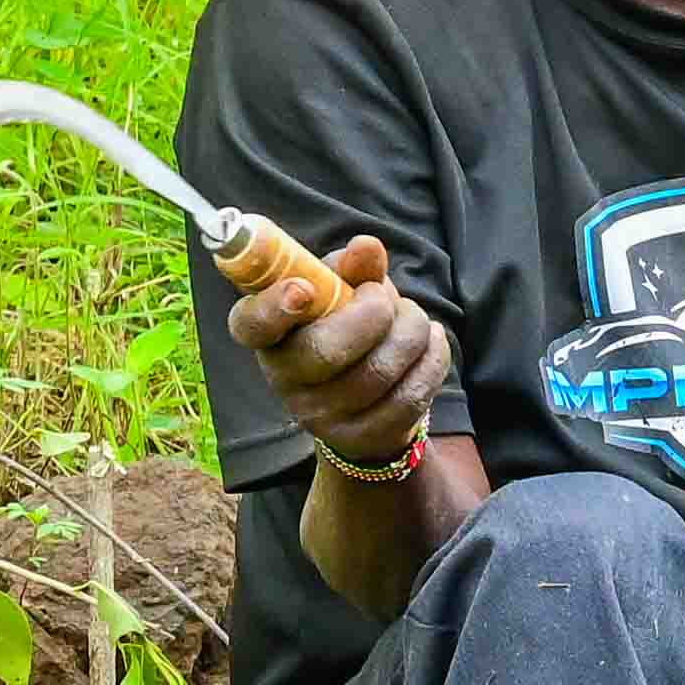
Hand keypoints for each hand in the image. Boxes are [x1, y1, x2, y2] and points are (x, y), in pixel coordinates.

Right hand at [230, 228, 444, 475]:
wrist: (368, 402)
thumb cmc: (347, 329)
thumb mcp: (344, 293)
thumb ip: (353, 269)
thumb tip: (367, 247)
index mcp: (268, 335)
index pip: (252, 324)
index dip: (273, 307)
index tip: (304, 289)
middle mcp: (284, 379)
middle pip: (326, 350)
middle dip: (373, 314)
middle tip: (388, 299)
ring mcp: (321, 415)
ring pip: (377, 372)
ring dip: (411, 333)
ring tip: (416, 318)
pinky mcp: (361, 437)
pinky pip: (409, 397)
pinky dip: (432, 360)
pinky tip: (432, 343)